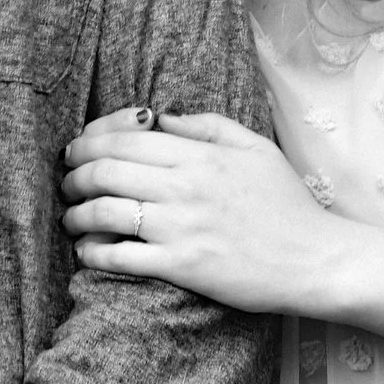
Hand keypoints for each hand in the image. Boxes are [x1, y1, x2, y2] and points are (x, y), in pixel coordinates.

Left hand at [59, 112, 340, 314]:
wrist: (316, 259)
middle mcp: (185, 186)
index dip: (88, 142)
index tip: (75, 150)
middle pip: (106, 170)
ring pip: (105, 211)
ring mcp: (181, 226)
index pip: (125, 138)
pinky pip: (121, 256)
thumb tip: (161, 118)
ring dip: (76, 214)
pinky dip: (93, 252)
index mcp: (200, 155)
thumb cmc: (286, 204)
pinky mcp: (182, 265)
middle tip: (67, 183)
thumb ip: (206, 126)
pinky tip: (86, 251)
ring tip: (71, 218)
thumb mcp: (254, 148)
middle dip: (74, 175)